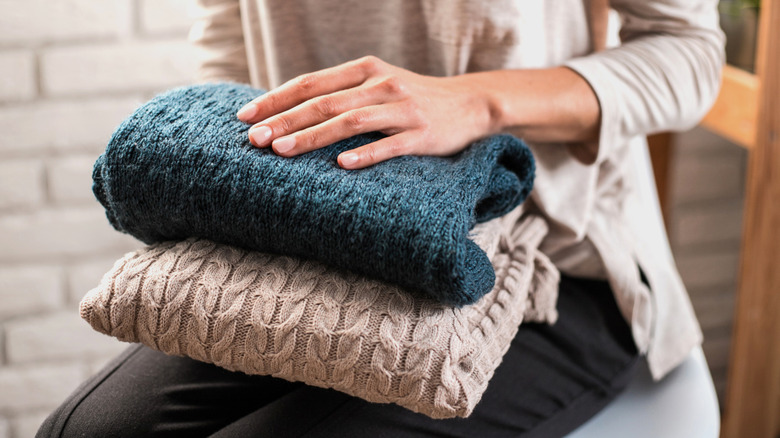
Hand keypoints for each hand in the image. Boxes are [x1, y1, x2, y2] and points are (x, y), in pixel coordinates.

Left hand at [236, 56, 496, 168]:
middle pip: (324, 102)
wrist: (468, 104)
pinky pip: (389, 145)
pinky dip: (364, 154)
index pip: (310, 83)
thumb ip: (340, 93)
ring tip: (282, 151)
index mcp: (364, 69)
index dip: (276, 99)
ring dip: (313, 137)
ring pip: (350, 122)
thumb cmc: (411, 98)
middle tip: (254, 139)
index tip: (245, 116)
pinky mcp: (421, 134)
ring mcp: (402, 109)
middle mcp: (381, 84)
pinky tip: (341, 166)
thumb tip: (290, 110)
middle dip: (284, 121)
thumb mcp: (376, 84)